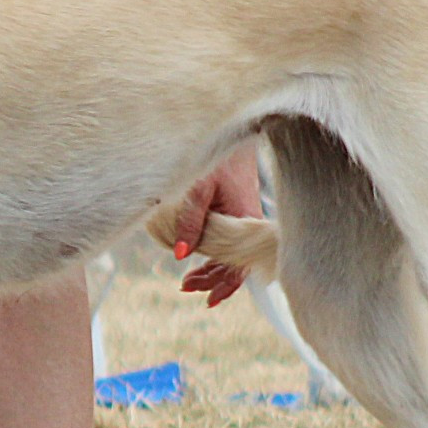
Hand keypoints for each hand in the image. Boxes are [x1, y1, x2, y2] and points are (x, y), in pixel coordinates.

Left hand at [172, 143, 261, 306]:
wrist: (232, 128)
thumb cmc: (216, 155)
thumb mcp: (198, 187)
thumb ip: (189, 221)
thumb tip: (178, 255)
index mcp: (245, 219)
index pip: (239, 263)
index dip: (224, 284)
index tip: (207, 300)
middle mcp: (248, 221)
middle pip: (233, 262)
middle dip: (210, 278)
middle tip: (185, 286)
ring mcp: (242, 216)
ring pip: (229, 251)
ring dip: (209, 266)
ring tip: (187, 281)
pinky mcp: (235, 209)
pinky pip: (226, 237)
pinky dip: (211, 249)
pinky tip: (195, 256)